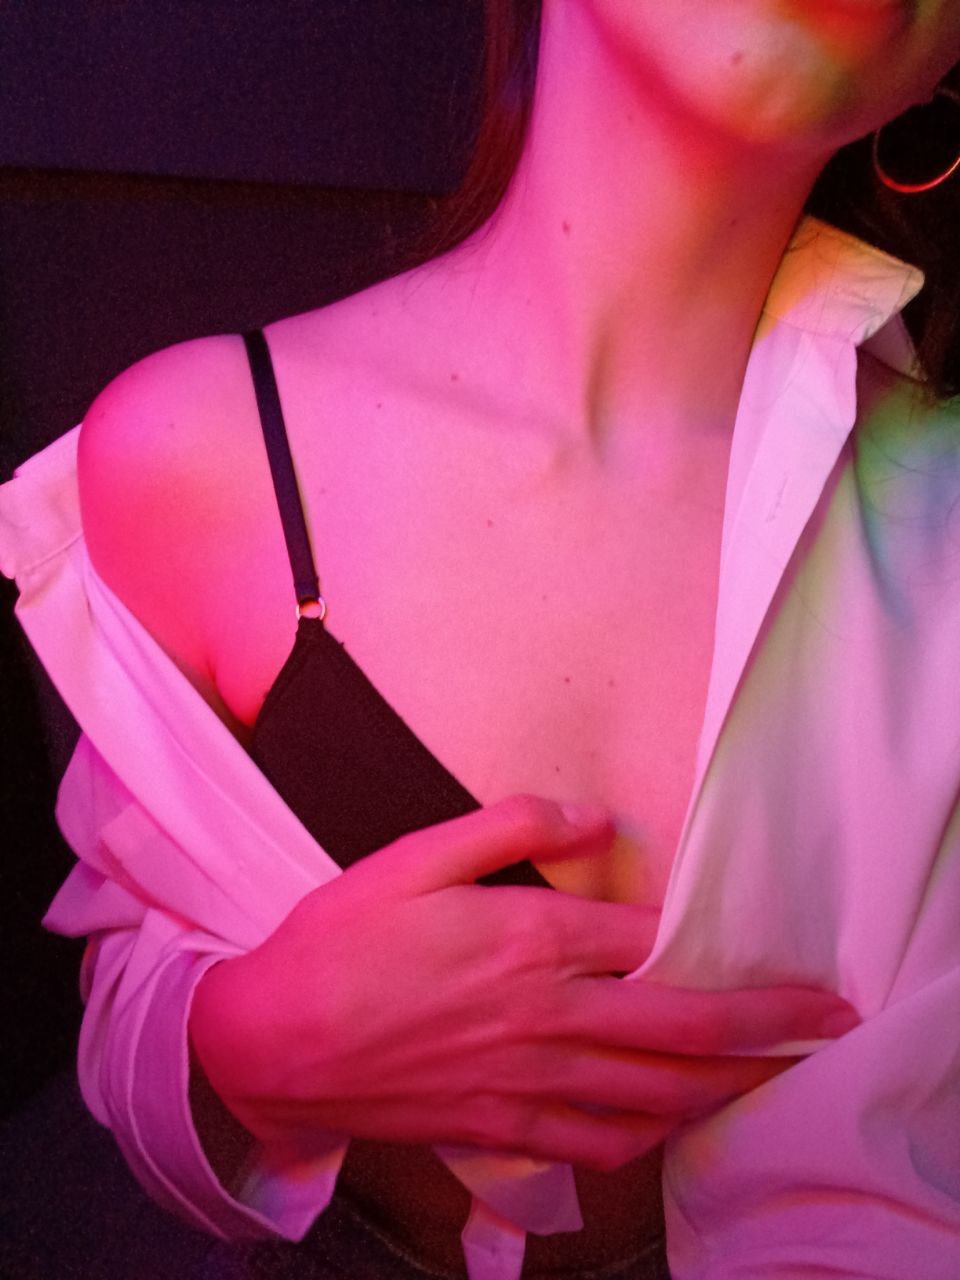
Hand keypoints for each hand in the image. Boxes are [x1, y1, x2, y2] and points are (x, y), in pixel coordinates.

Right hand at [189, 794, 859, 1171]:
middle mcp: (542, 1014)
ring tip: (775, 1074)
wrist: (273, 1044)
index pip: (646, 939)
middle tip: (826, 1021)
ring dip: (725, 1084)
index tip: (751, 936)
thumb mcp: (412, 857)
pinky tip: (672, 1122)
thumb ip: (507, 827)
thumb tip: (593, 814)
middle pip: (678, 1023)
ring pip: (653, 1091)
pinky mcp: (502, 1124)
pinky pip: (597, 1139)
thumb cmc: (340, 942)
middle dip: (764, 1023)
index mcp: (525, 939)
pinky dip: (649, 1132)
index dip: (708, 939)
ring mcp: (526, 1079)